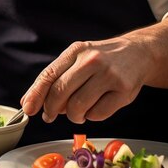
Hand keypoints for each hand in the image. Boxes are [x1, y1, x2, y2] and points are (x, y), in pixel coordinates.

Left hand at [20, 37, 150, 123]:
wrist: (139, 53)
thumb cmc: (102, 59)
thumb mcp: (77, 58)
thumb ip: (54, 77)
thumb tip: (28, 101)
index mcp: (76, 51)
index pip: (49, 75)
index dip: (36, 95)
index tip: (28, 109)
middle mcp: (92, 61)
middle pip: (60, 93)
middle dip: (51, 109)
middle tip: (50, 115)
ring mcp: (110, 75)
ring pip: (78, 107)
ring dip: (73, 115)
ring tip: (77, 111)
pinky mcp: (124, 91)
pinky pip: (98, 114)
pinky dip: (91, 116)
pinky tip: (94, 108)